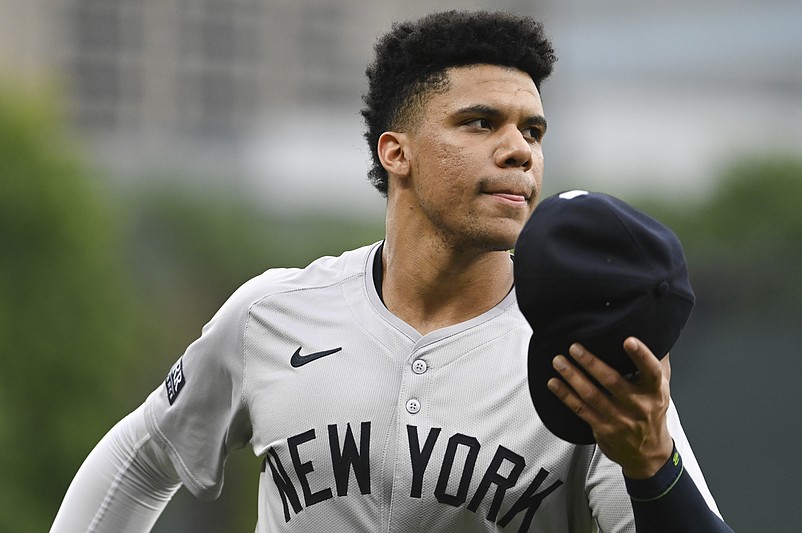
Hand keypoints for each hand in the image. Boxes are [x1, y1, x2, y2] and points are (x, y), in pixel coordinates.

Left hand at [547, 337, 672, 478]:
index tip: (629, 341)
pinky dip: (565, 395)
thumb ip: (657, 363)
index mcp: (655, 392)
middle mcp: (637, 405)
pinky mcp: (602, 428)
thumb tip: (655, 335)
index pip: (651, 372)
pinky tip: (554, 383)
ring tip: (559, 361)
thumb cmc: (652, 413)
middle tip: (574, 347)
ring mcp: (619, 418)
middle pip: (612, 382)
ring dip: (572, 376)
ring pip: (592, 395)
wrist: (648, 453)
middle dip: (591, 363)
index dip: (641, 356)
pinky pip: (580, 409)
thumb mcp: (662, 389)